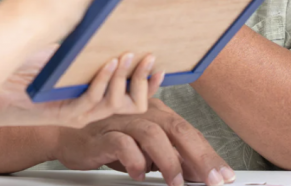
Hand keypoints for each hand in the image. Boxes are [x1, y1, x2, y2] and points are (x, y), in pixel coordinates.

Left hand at [0, 45, 164, 129]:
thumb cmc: (25, 70)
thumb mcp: (64, 53)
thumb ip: (86, 46)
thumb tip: (108, 20)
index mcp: (93, 97)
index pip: (131, 98)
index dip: (149, 84)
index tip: (160, 65)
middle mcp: (88, 109)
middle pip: (131, 105)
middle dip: (143, 81)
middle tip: (149, 56)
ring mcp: (77, 114)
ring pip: (114, 104)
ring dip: (124, 78)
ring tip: (129, 55)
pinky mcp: (62, 114)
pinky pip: (90, 100)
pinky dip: (102, 80)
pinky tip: (107, 62)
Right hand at [52, 99, 234, 185]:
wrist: (66, 135)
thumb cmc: (108, 141)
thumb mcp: (144, 149)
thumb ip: (171, 156)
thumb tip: (200, 172)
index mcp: (154, 112)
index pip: (188, 131)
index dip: (208, 153)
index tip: (224, 175)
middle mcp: (140, 112)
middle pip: (176, 128)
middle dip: (199, 156)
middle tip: (212, 180)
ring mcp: (119, 120)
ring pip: (151, 134)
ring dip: (168, 161)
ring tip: (176, 182)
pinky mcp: (100, 134)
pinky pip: (121, 143)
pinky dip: (133, 160)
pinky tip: (138, 173)